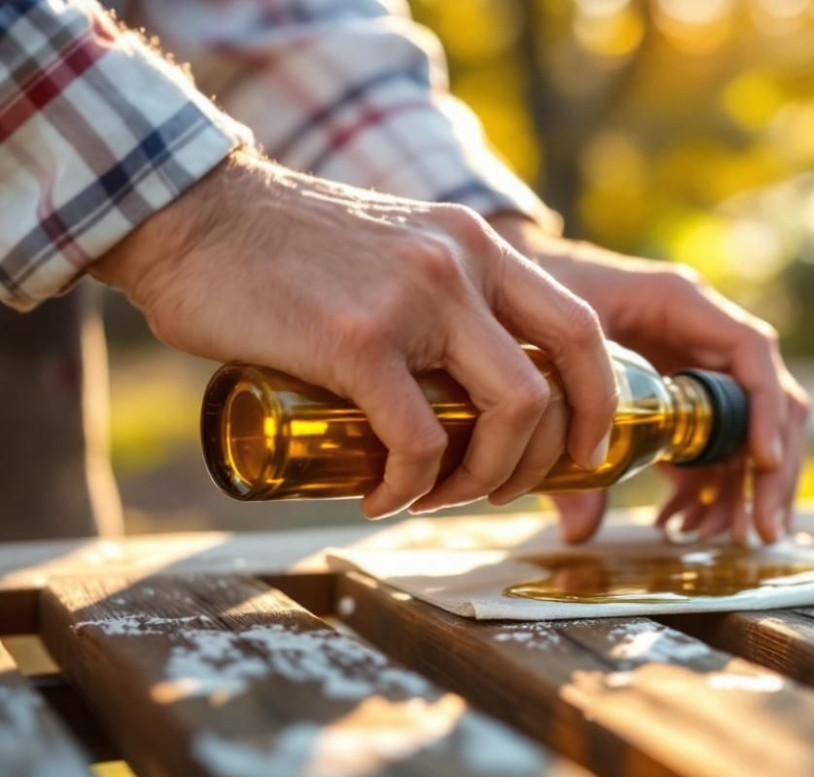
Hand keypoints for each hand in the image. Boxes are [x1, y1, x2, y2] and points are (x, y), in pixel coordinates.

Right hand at [90, 151, 617, 519]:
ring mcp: (414, 300)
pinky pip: (418, 440)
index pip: (580, 328)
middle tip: (499, 491)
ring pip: (510, 413)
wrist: (188, 212)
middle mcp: (461, 265)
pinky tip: (380, 498)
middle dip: (545, 459)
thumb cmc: (282, 249)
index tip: (579, 452)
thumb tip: (460, 393)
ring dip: (484, 479)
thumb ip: (437, 299)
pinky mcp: (356, 340)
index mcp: (477, 247)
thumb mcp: (394, 251)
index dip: (596, 402)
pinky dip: (410, 488)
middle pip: (558, 381)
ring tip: (435, 498)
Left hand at [492, 216, 808, 545]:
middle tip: (762, 531)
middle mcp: (701, 333)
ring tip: (720, 540)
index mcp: (681, 302)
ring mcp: (693, 367)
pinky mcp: (676, 398)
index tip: (765, 462)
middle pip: (766, 400)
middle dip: (772, 469)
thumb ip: (566, 425)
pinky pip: (709, 446)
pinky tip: (679, 524)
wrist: (505, 283)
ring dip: (744, 489)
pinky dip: (706, 488)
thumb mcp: (549, 348)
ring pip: (746, 431)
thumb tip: (580, 529)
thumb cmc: (531, 291)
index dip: (763, 407)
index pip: (751, 350)